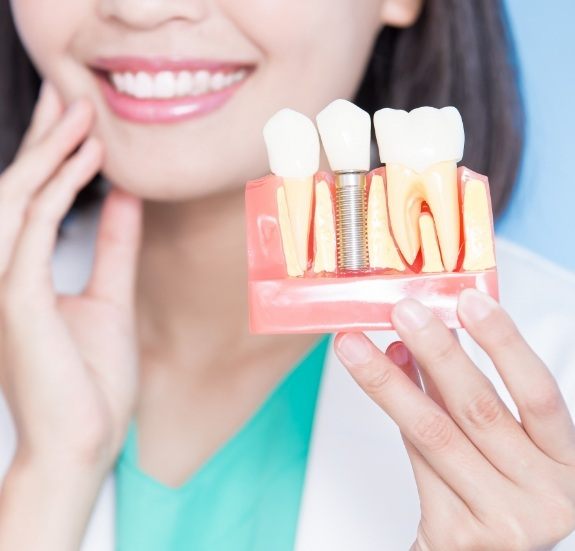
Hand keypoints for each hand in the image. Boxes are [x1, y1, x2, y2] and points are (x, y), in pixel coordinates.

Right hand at [0, 82, 141, 472]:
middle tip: (73, 99)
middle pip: (18, 190)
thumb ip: (113, 246)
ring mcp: (5, 285)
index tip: (81, 124)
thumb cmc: (92, 379)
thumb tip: (124, 199)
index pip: (32, 203)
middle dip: (45, 142)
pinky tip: (88, 162)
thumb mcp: (111, 297)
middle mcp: (4, 274)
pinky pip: (33, 230)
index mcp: (23, 275)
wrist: (85, 440)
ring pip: (20, 200)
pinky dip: (59, 190)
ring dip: (51, 153)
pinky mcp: (16, 299)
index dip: (53, 158)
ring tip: (82, 114)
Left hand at [335, 289, 574, 550]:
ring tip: (355, 344)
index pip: (538, 393)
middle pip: (478, 408)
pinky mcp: (457, 535)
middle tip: (402, 311)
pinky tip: (376, 379)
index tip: (468, 299)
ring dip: (389, 381)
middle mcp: (544, 495)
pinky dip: (395, 414)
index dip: (504, 342)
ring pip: (434, 432)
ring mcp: (502, 520)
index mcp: (566, 462)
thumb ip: (466, 391)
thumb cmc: (499, 488)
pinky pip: (416, 460)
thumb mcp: (502, 440)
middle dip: (435, 352)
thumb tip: (416, 339)